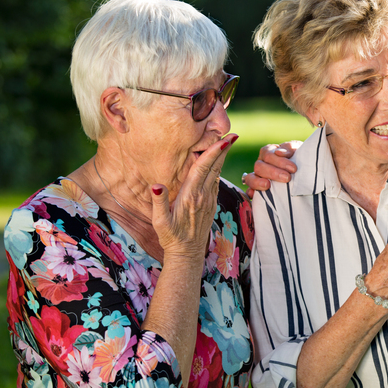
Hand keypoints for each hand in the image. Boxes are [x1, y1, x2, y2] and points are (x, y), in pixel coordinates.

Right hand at [150, 134, 237, 260]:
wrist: (187, 254)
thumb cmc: (171, 237)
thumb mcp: (159, 222)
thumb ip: (158, 202)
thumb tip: (156, 184)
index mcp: (191, 196)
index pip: (203, 169)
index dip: (214, 152)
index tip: (225, 139)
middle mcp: (203, 196)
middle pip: (215, 167)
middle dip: (223, 149)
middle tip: (232, 133)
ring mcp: (209, 200)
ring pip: (217, 173)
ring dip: (222, 158)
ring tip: (228, 141)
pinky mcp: (211, 204)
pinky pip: (216, 182)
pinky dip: (218, 169)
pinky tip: (219, 162)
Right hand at [242, 141, 301, 195]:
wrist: (303, 172)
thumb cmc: (298, 158)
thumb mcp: (297, 149)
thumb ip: (289, 148)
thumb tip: (279, 152)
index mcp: (268, 152)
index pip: (268, 155)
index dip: (280, 162)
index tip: (293, 169)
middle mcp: (261, 164)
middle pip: (259, 166)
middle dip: (273, 172)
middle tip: (287, 178)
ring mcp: (257, 177)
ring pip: (250, 178)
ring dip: (258, 182)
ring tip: (267, 185)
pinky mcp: (257, 189)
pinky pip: (249, 191)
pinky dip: (250, 192)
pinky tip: (253, 194)